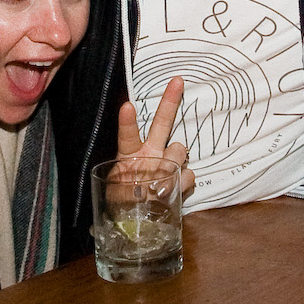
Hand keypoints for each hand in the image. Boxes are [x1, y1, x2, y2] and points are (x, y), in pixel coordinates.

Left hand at [117, 75, 196, 196]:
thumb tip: (156, 186)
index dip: (127, 122)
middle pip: (162, 123)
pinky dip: (180, 184)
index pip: (128, 134)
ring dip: (171, 164)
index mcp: (130, 154)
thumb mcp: (116, 195)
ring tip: (157, 186)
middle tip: (177, 81)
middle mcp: (151, 153)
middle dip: (170, 101)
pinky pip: (188, 174)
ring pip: (179, 150)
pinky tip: (169, 193)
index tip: (127, 106)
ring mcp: (167, 164)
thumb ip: (133, 188)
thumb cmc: (123, 203)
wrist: (139, 222)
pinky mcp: (181, 179)